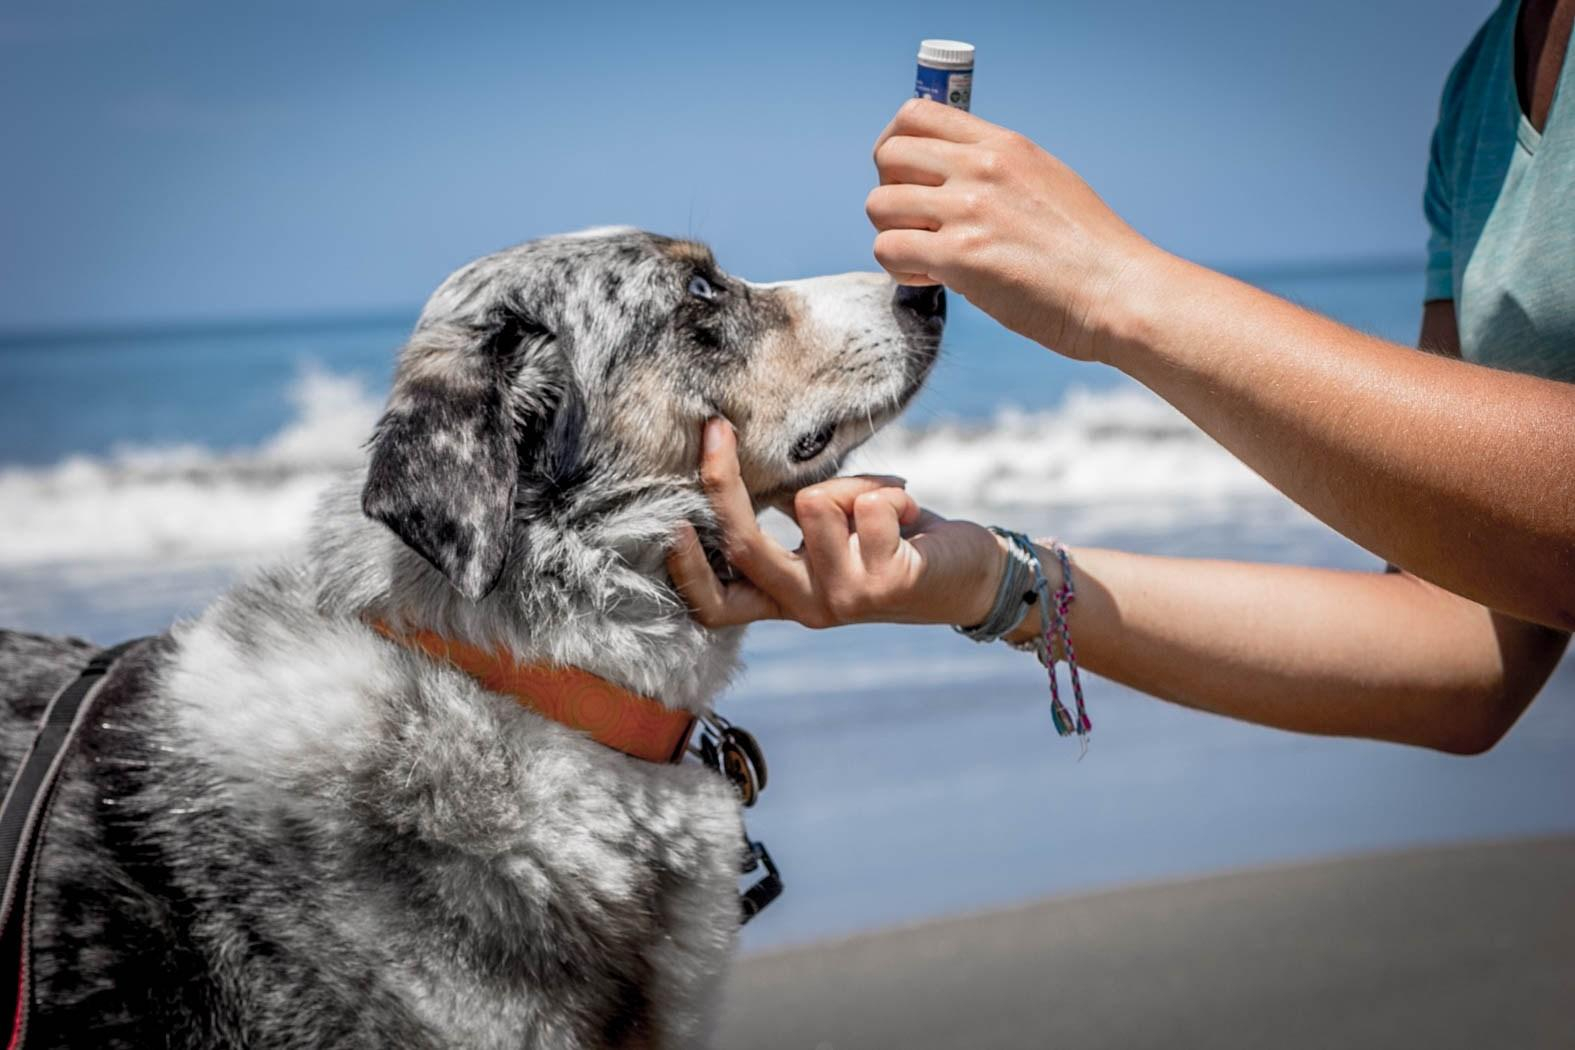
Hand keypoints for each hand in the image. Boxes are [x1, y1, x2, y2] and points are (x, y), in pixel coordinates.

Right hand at [666, 419, 1006, 629]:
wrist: (970, 573)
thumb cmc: (895, 540)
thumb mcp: (833, 528)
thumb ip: (793, 510)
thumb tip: (746, 457)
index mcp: (786, 596)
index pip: (717, 603)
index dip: (687, 570)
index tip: (672, 521)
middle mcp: (807, 605)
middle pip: (744, 545)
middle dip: (723, 481)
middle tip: (716, 427)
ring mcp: (844, 598)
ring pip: (815, 504)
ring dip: (853, 485)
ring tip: (882, 503)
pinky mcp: (885, 583)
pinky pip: (868, 504)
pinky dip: (891, 492)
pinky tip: (911, 513)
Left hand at [867, 98, 1162, 361]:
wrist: (1117, 291)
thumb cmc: (1089, 252)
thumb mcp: (1047, 182)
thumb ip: (999, 175)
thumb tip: (952, 183)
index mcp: (1003, 146)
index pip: (916, 115)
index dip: (895, 146)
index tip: (904, 176)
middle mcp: (982, 168)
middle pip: (888, 156)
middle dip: (889, 191)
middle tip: (914, 222)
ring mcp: (969, 210)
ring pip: (879, 205)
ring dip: (892, 234)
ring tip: (926, 256)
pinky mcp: (960, 256)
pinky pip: (889, 249)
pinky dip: (900, 267)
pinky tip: (932, 277)